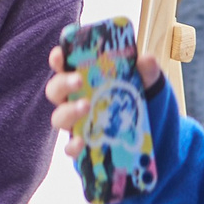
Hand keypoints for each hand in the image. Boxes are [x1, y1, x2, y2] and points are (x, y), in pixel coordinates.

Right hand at [43, 45, 164, 159]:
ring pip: (59, 117)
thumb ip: (145, 70)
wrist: (148, 125)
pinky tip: (82, 142)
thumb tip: (146, 60)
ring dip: (69, 111)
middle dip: (63, 84)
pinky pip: (69, 147)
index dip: (57, 59)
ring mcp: (76, 121)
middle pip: (55, 90)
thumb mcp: (145, 80)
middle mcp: (74, 98)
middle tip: (78, 81)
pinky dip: (72, 145)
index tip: (59, 56)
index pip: (63, 65)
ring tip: (86, 107)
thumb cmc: (136, 94)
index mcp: (84, 77)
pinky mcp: (82, 142)